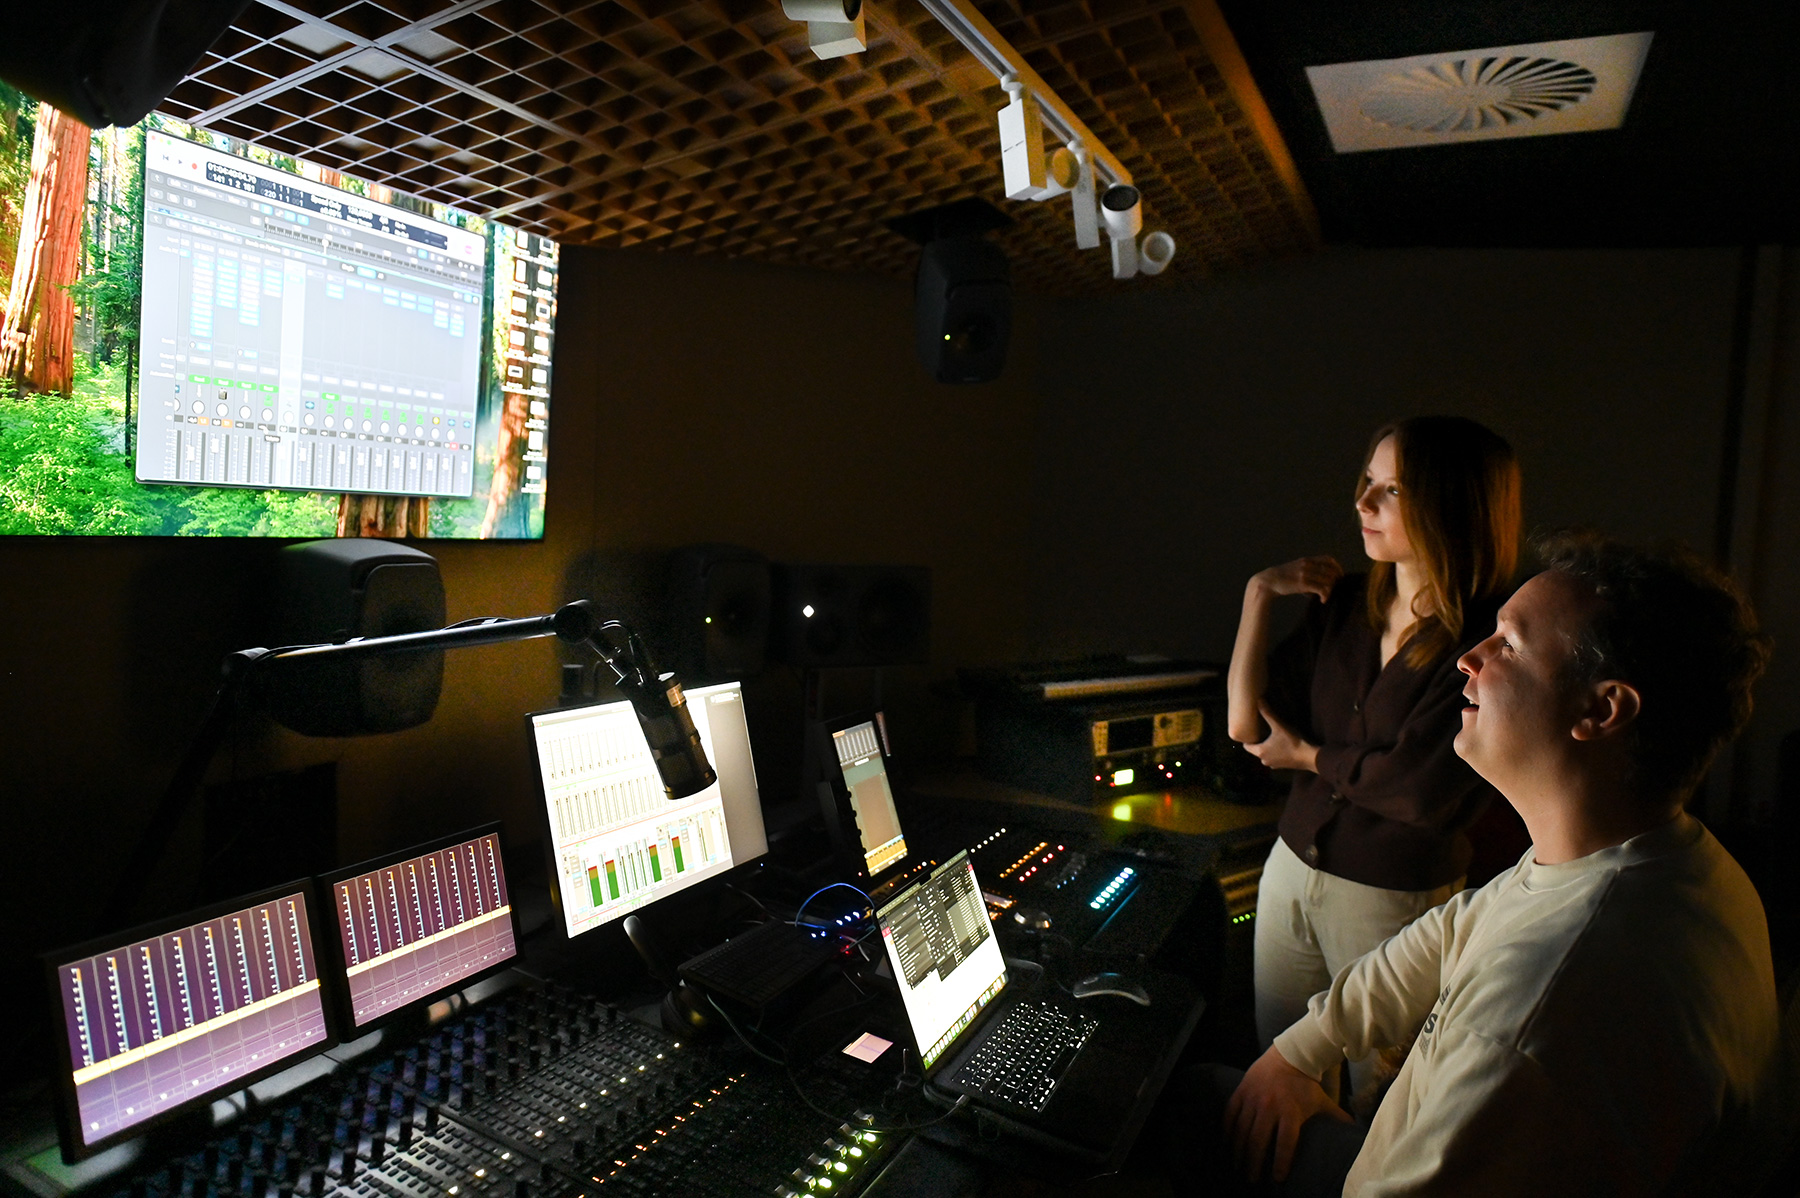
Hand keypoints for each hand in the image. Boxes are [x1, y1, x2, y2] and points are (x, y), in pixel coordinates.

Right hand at [1224, 1046, 1352, 1182]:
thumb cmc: (1305, 1083)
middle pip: (1259, 1141)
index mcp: (1291, 1111)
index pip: (1285, 1142)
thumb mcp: (1322, 1101)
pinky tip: (1228, 1143)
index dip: (1281, 1162)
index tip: (1278, 1178)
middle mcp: (1270, 1106)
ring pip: (1241, 1130)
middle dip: (1254, 1163)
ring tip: (1239, 1166)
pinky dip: (1227, 1130)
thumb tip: (1357, 1132)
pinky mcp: (1241, 1092)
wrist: (1287, 1055)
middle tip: (1252, 1180)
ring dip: (1238, 1151)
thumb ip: (1337, 1118)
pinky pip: (1230, 1114)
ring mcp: (1253, 1098)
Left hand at [1244, 703, 1319, 772]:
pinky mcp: (1283, 766)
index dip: (1247, 738)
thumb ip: (1268, 714)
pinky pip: (1274, 757)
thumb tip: (1258, 701)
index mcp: (1260, 752)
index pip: (1246, 746)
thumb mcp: (1279, 726)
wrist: (1309, 757)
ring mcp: (1274, 765)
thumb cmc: (1292, 741)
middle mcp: (1264, 760)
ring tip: (1271, 736)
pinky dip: (1275, 751)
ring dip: (1267, 747)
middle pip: (1256, 750)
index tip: (1250, 730)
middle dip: (1258, 741)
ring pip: (1266, 754)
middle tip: (1261, 731)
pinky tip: (1281, 744)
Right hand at [1250, 556, 1342, 603]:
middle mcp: (1307, 564)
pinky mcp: (1302, 583)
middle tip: (1336, 589)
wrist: (1267, 582)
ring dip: (1331, 590)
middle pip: (1331, 571)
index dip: (1337, 568)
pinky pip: (1321, 589)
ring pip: (1328, 580)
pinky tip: (1322, 600)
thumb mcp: (1296, 569)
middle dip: (1337, 580)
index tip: (1339, 577)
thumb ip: (1308, 570)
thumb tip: (1320, 580)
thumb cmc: (1282, 578)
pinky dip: (1325, 595)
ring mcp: (1305, 573)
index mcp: (1307, 560)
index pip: (1329, 559)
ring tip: (1327, 597)